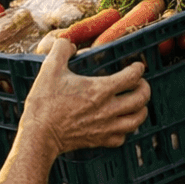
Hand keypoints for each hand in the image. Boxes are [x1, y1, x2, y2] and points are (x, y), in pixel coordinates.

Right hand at [20, 39, 149, 153]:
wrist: (39, 135)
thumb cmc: (44, 103)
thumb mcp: (49, 69)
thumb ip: (61, 49)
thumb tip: (69, 43)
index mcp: (100, 89)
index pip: (132, 77)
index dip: (138, 68)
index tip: (137, 66)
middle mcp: (108, 109)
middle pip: (141, 98)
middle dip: (145, 88)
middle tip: (140, 83)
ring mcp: (106, 127)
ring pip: (137, 119)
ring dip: (140, 109)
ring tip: (136, 103)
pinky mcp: (100, 140)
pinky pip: (122, 137)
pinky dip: (126, 129)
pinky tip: (120, 123)